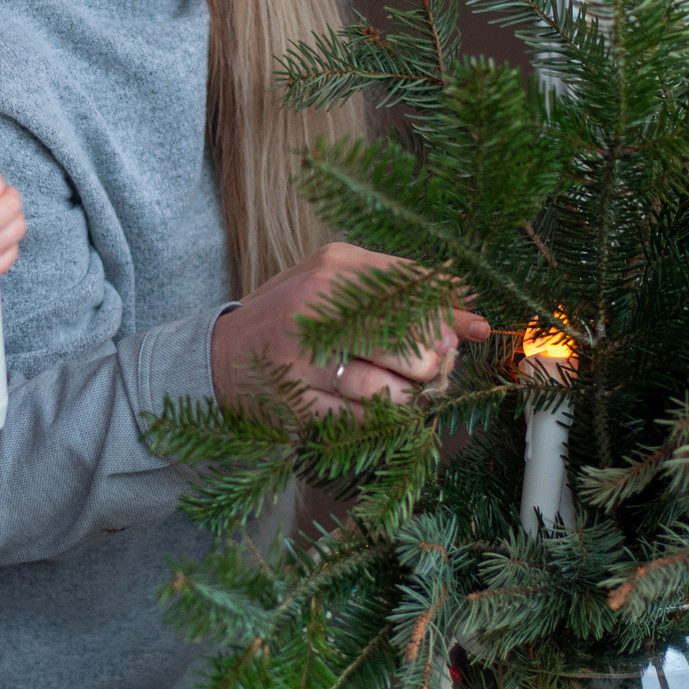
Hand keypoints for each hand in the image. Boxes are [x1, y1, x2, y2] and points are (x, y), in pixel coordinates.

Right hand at [212, 243, 490, 415]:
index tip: (468, 332)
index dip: (451, 317)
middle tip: (427, 369)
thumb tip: (472, 316)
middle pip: (416, 344)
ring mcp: (305, 359)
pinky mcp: (298, 405)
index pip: (419, 291)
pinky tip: (377, 408)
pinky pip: (367, 421)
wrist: (217, 358)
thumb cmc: (291, 317)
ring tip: (401, 389)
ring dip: (411, 397)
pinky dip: (384, 420)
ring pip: (395, 390)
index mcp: (334, 267)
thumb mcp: (337, 283)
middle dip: (433, 364)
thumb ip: (402, 290)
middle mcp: (319, 307)